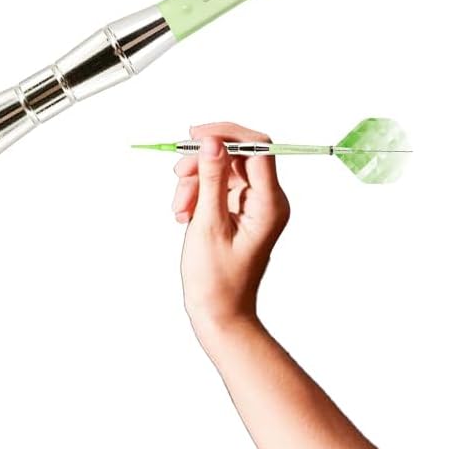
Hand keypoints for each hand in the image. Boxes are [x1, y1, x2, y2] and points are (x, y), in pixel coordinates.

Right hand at [172, 120, 290, 342]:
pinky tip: (186, 214)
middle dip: (204, 162)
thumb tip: (213, 141)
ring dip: (196, 182)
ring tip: (181, 208)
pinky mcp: (241, 211)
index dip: (227, 134)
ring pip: (224, 171)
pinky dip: (199, 195)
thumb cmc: (217, 280)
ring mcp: (255, 206)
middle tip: (178, 174)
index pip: (257, 148)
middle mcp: (268, 201)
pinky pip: (219, 187)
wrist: (220, 314)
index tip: (196, 135)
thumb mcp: (209, 224)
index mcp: (270, 204)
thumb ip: (212, 179)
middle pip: (238, 156)